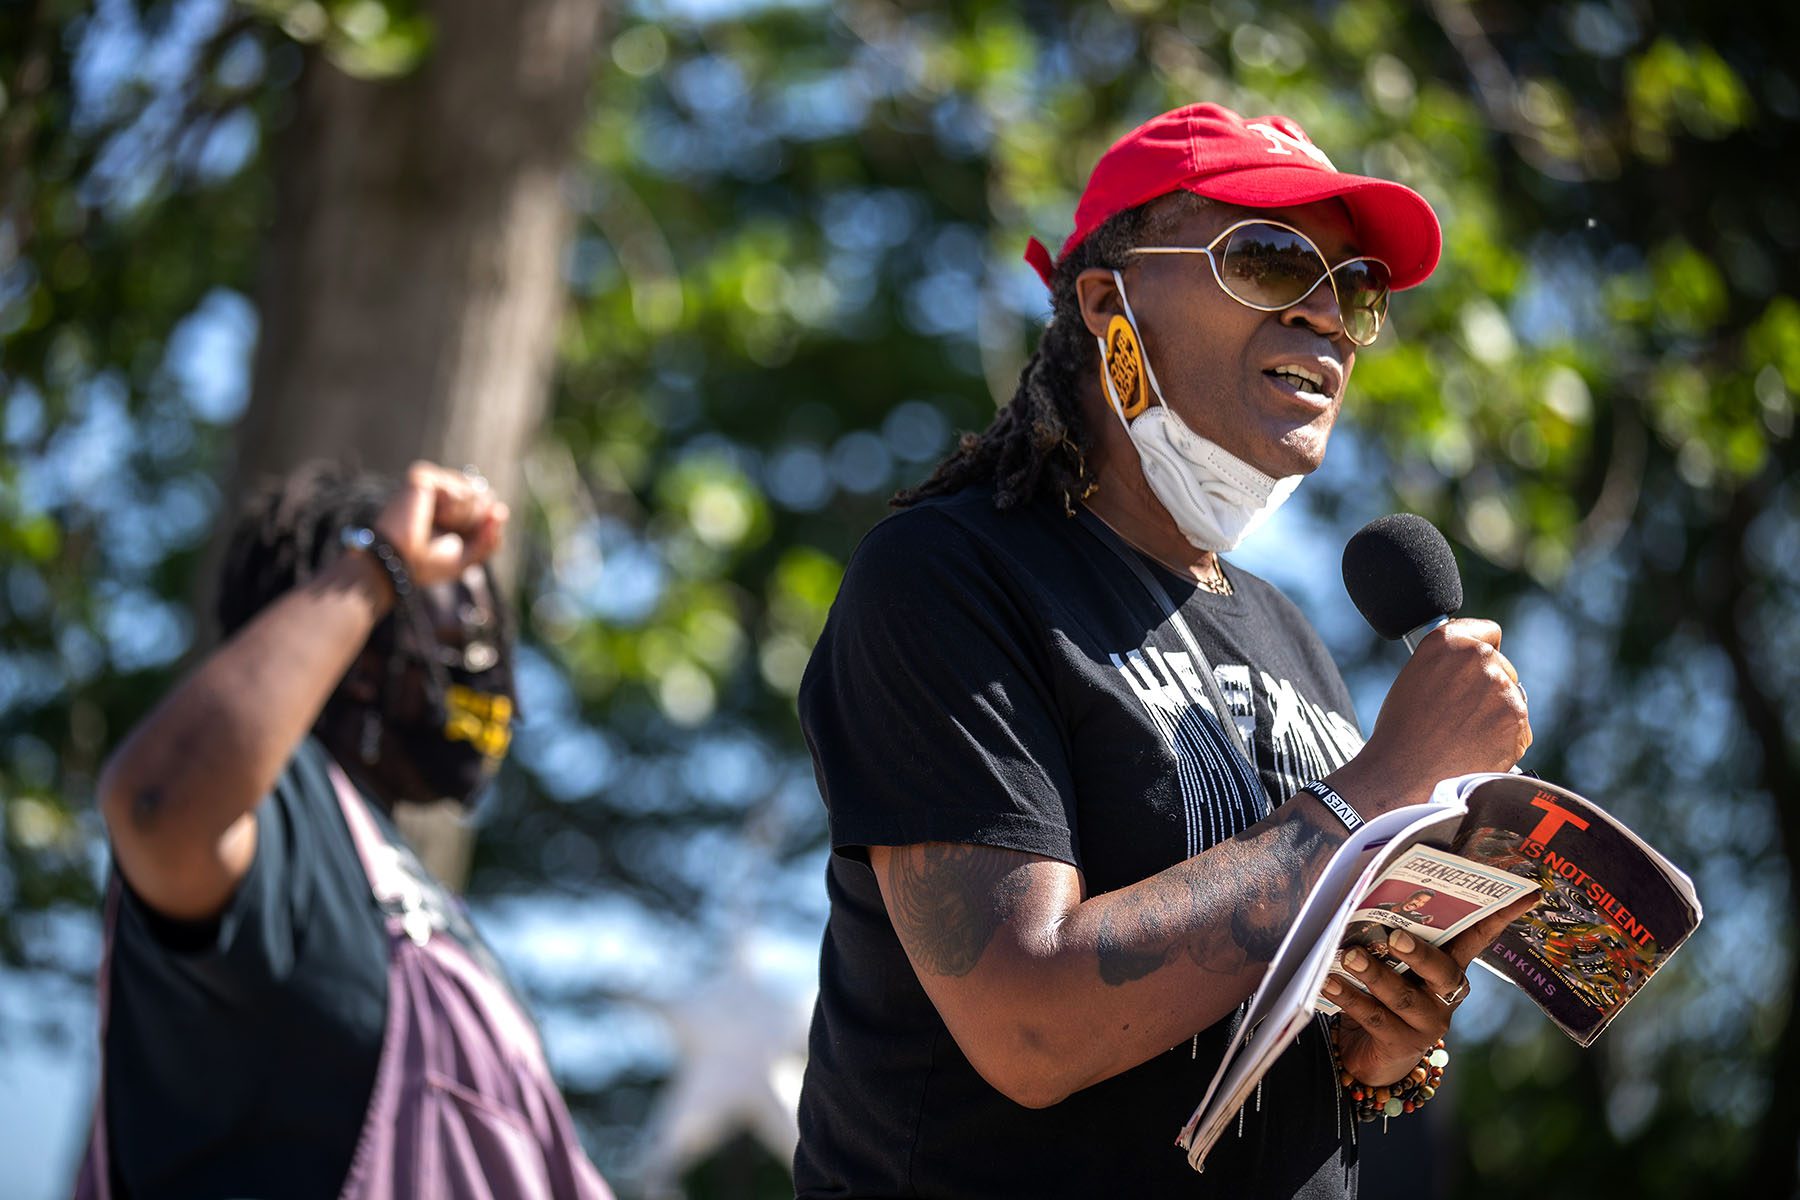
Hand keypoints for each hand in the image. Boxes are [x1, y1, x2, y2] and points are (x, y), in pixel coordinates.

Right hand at [372, 461, 508, 587]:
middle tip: (446, 532)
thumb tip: (502, 510)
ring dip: (464, 517)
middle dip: (475, 521)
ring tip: (437, 524)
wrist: (399, 564)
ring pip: (475, 492)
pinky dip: (453, 508)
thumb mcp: (469, 556)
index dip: (486, 525)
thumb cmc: (427, 564)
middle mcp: (441, 492)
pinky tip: (432, 515)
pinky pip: (459, 489)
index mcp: (451, 508)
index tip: (462, 540)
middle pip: (485, 497)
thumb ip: (490, 537)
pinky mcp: (422, 477)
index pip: (488, 505)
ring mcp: (431, 482)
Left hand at [1324, 890, 1540, 1085]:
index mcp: (1449, 968)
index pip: (1478, 937)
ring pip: (1400, 996)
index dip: (1500, 916)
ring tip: (1349, 955)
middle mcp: (1445, 996)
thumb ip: (1391, 939)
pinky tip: (1328, 982)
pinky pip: (1373, 1018)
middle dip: (1419, 952)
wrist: (1372, 1056)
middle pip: (1441, 971)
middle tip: (1394, 935)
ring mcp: (1426, 1024)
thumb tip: (1366, 894)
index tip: (1526, 892)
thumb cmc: (1383, 995)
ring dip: (1374, 974)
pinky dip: (1348, 997)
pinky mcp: (1401, 1045)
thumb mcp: (1394, 966)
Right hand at [1356, 618, 1531, 809]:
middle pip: (1501, 667)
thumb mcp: (1414, 677)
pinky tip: (1476, 750)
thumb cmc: (1401, 731)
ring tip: (1464, 736)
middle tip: (1460, 715)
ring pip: (1511, 699)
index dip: (1482, 651)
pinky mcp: (1516, 719)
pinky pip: (1518, 727)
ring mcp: (1501, 687)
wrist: (1403, 775)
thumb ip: (1447, 662)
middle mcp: (1478, 657)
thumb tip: (1472, 662)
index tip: (1474, 669)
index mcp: (1448, 641)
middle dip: (1488, 688)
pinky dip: (1504, 740)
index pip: (1487, 632)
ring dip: (1496, 715)